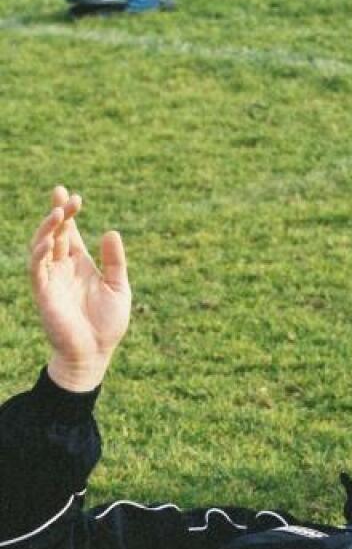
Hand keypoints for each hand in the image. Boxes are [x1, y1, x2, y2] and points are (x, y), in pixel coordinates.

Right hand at [29, 186, 131, 391]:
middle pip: (54, 233)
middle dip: (57, 213)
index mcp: (80, 264)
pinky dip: (39, 254)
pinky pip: (36, 270)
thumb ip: (114, 261)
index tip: (74, 196)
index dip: (69, 214)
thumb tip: (111, 231)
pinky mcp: (44, 293)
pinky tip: (48, 241)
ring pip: (41, 246)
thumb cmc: (107, 323)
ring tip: (58, 213)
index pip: (70, 233)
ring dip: (47, 229)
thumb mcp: (118, 287)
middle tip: (63, 195)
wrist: (96, 353)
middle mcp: (63, 268)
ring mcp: (51, 279)